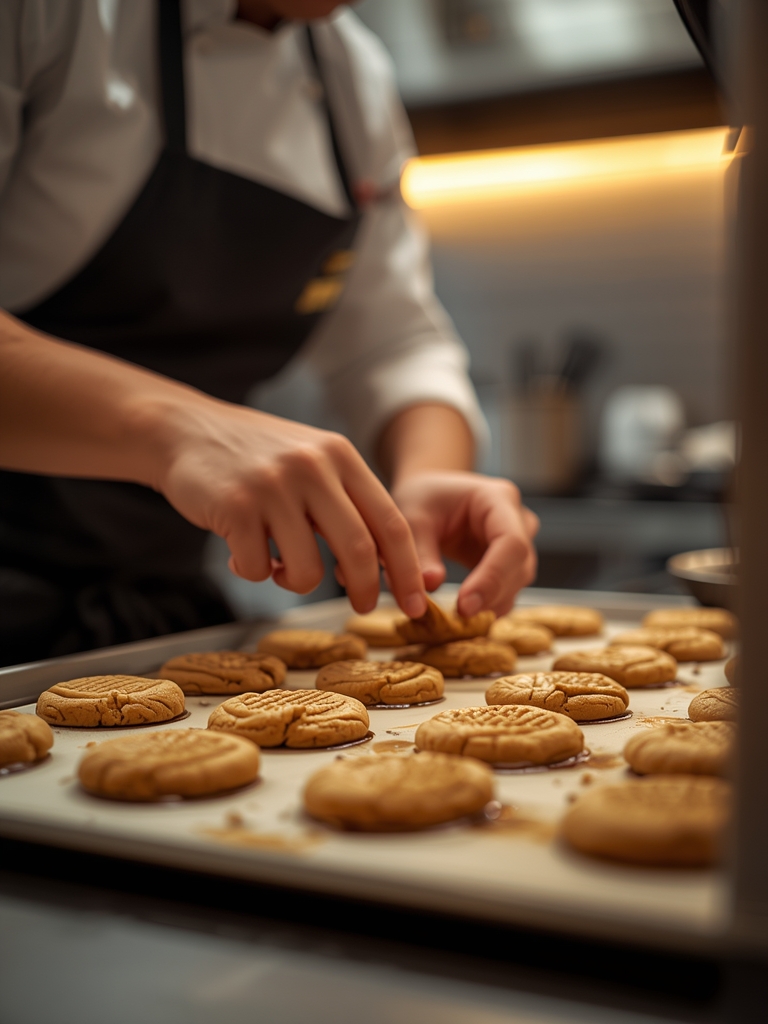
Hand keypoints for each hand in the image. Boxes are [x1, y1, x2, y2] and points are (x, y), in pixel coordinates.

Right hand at [157, 402, 427, 616]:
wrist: (183, 430)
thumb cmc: (256, 458)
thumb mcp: (311, 461)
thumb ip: (346, 502)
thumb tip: (383, 566)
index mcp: (341, 456)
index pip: (391, 521)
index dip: (407, 569)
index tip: (417, 604)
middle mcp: (312, 466)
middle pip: (358, 550)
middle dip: (365, 591)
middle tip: (362, 608)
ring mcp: (273, 486)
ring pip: (307, 570)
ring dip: (294, 582)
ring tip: (277, 565)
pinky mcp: (235, 506)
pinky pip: (257, 569)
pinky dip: (251, 571)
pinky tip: (239, 550)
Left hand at [390, 470, 538, 616]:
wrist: (431, 494)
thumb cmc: (423, 498)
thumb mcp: (412, 518)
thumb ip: (420, 552)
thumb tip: (431, 585)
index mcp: (498, 499)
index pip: (511, 542)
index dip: (492, 577)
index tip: (465, 605)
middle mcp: (518, 520)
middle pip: (519, 566)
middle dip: (491, 596)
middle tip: (458, 620)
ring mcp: (519, 542)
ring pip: (517, 582)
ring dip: (491, 604)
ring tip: (458, 621)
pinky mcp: (510, 562)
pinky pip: (507, 589)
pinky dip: (488, 605)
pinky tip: (466, 617)